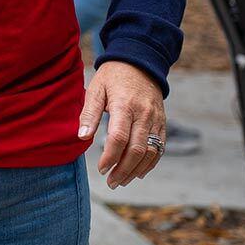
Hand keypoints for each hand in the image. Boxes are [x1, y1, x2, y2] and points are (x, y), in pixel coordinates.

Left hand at [79, 61, 168, 188]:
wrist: (140, 61)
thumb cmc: (112, 77)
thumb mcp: (95, 89)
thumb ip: (89, 114)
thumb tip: (82, 137)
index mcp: (125, 105)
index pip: (119, 138)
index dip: (110, 157)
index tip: (101, 169)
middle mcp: (144, 114)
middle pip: (137, 149)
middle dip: (123, 170)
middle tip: (111, 182)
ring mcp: (156, 119)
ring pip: (151, 152)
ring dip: (136, 170)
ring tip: (121, 180)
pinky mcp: (162, 122)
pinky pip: (160, 147)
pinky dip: (150, 163)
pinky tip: (138, 172)